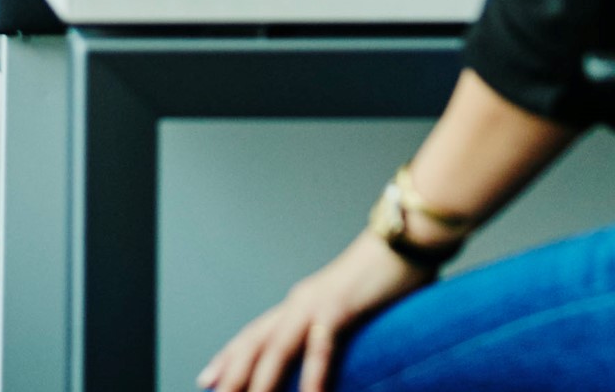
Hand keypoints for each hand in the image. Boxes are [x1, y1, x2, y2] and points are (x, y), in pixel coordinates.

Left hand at [200, 229, 432, 391]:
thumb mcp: (353, 310)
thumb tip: (331, 352)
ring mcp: (316, 304)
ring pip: (277, 348)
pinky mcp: (340, 307)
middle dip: (232, 373)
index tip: (207, 379)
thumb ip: (336, 331)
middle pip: (255, 344)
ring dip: (260, 380)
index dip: (230, 357)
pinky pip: (321, 347)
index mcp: (301, 303)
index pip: (255, 335)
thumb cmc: (387, 276)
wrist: (407, 237)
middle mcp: (300, 303)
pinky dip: (312, 375)